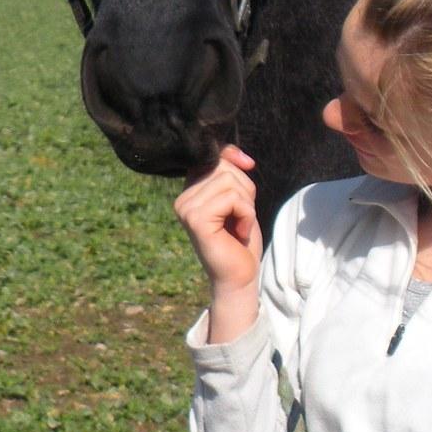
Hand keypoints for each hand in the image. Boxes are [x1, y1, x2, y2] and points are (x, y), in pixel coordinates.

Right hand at [174, 144, 261, 293]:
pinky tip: (239, 232)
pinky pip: (233, 199)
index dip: (232, 157)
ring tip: (239, 224)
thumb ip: (233, 172)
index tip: (248, 167)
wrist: (240, 276)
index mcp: (189, 190)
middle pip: (223, 167)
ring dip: (247, 204)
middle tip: (241, 215)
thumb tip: (242, 157)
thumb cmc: (240, 237)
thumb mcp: (240, 197)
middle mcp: (182, 198)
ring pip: (229, 181)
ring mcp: (186, 208)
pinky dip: (246, 214)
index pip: (211, 155)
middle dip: (245, 189)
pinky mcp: (196, 219)